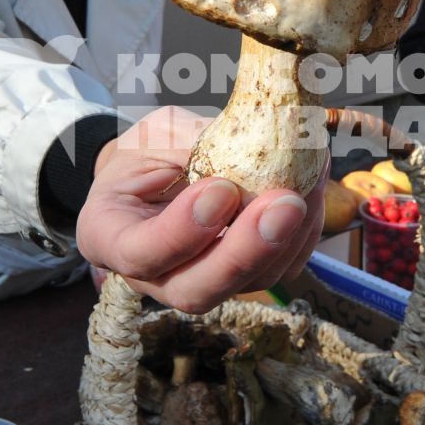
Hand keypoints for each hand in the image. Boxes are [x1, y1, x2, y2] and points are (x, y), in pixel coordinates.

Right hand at [75, 106, 326, 312]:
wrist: (164, 169)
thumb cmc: (149, 151)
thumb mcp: (155, 134)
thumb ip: (192, 143)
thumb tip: (252, 139)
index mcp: (111, 237)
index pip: (140, 253)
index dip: (182, 231)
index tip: (220, 189)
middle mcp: (154, 276)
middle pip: (196, 290)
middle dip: (245, 251)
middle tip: (284, 203)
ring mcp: (201, 281)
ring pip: (245, 285)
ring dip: (286, 237)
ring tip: (307, 183)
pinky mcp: (244, 276)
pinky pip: (279, 269)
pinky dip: (303, 234)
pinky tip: (312, 191)